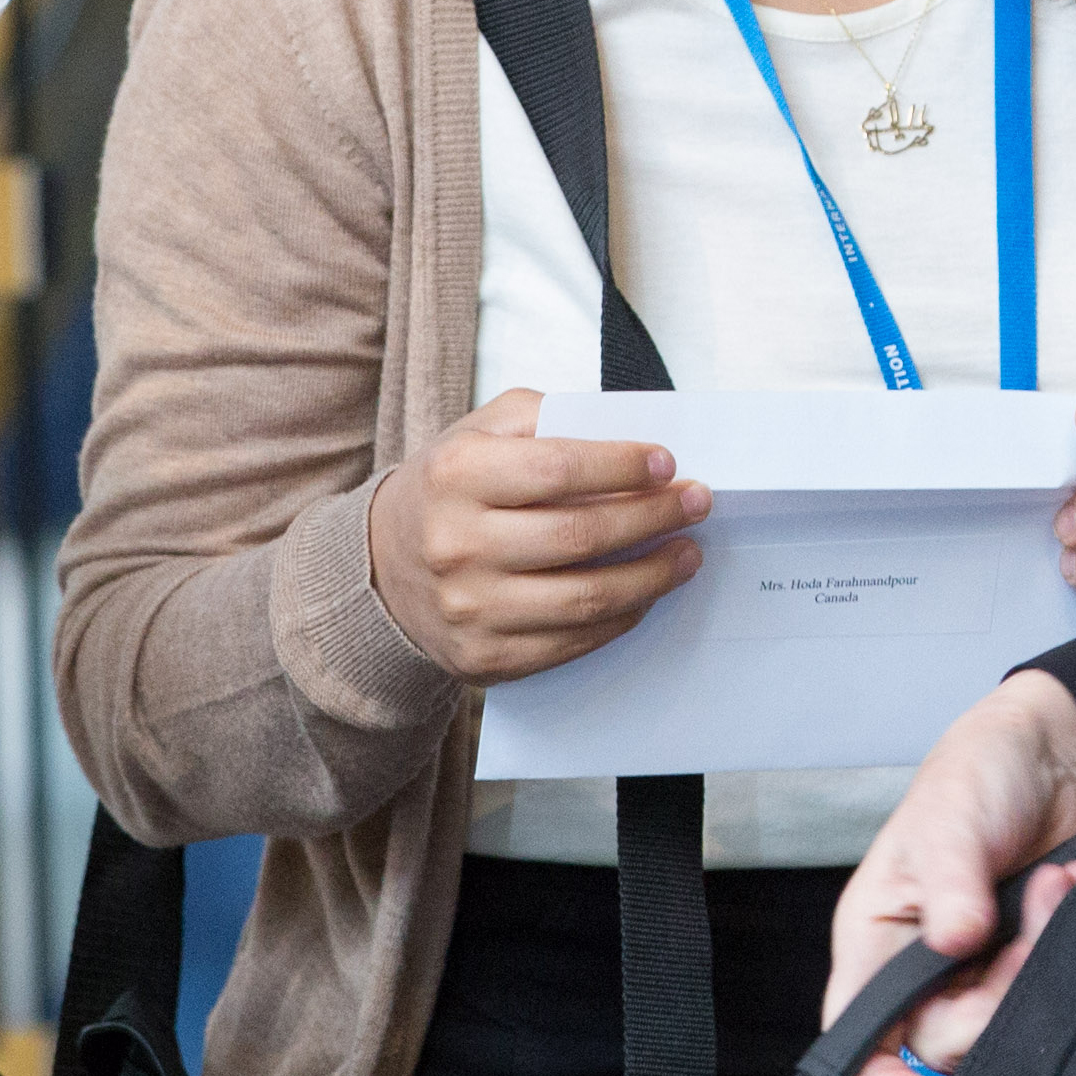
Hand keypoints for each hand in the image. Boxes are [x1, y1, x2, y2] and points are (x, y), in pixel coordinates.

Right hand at [366, 389, 709, 683]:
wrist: (379, 569)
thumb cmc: (449, 490)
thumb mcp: (478, 432)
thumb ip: (544, 418)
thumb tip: (624, 429)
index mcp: (456, 476)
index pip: (558, 468)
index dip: (621, 466)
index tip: (666, 463)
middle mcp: (458, 545)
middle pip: (580, 536)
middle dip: (653, 517)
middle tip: (697, 503)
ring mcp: (470, 608)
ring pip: (585, 598)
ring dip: (652, 576)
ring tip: (688, 553)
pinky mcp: (485, 657)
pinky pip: (571, 642)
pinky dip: (620, 618)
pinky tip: (645, 594)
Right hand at [827, 671, 1075, 1075]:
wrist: (1056, 752)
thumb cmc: (975, 775)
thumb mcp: (949, 819)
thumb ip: (950, 880)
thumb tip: (956, 940)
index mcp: (879, 937)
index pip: (859, 1032)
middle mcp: (925, 966)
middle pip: (948, 1038)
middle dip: (999, 990)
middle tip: (1032, 918)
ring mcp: (982, 971)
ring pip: (1007, 1020)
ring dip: (1039, 960)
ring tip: (1055, 886)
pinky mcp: (1032, 964)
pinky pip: (1052, 995)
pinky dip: (1067, 948)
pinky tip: (1071, 890)